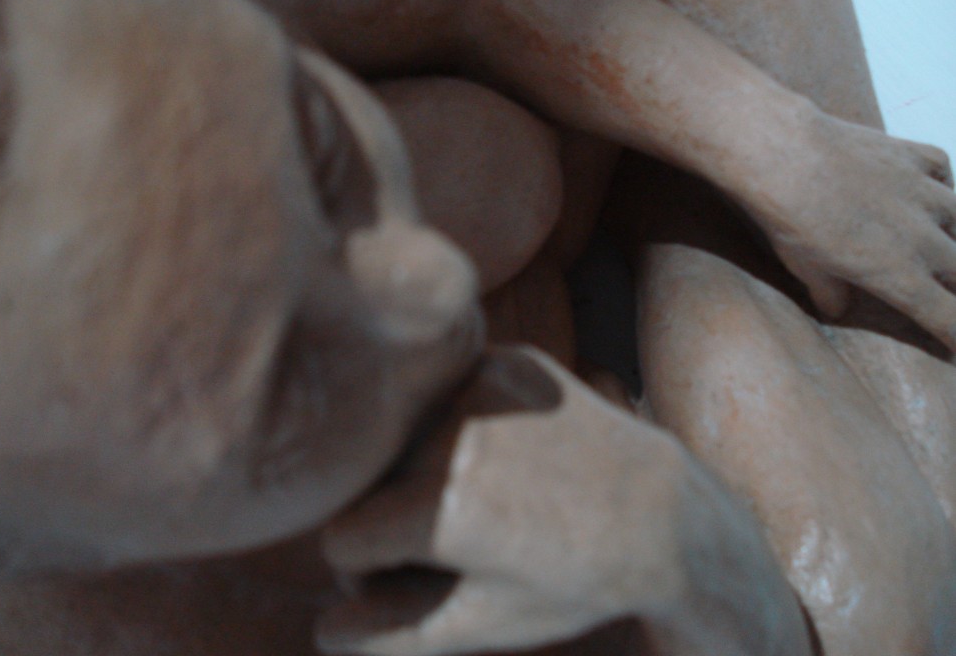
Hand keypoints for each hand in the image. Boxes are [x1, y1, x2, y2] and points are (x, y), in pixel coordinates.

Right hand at [318, 347, 809, 655]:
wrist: (663, 511)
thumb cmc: (571, 582)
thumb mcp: (479, 630)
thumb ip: (385, 639)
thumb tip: (321, 628)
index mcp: (445, 511)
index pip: (342, 540)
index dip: (371, 572)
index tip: (414, 579)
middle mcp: (455, 436)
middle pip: (366, 481)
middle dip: (390, 514)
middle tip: (449, 539)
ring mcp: (483, 385)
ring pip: (398, 432)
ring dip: (416, 465)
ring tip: (478, 493)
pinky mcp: (506, 357)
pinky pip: (442, 392)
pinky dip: (453, 423)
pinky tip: (500, 451)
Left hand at [745, 108, 955, 347]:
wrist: (787, 156)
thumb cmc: (789, 221)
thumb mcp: (805, 269)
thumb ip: (829, 292)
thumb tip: (837, 308)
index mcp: (899, 275)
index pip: (947, 317)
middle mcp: (924, 238)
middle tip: (945, 285)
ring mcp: (926, 194)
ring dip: (955, 236)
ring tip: (944, 242)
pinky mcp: (916, 157)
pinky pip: (944, 171)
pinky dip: (940, 183)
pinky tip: (929, 187)